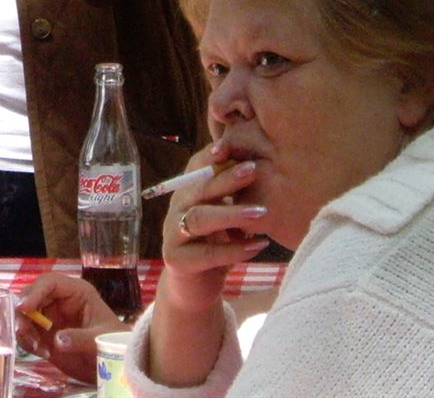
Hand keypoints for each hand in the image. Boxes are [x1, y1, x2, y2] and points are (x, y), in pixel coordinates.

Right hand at [14, 272, 117, 382]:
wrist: (115, 367)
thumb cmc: (113, 344)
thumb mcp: (101, 340)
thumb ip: (81, 339)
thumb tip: (58, 340)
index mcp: (75, 292)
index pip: (50, 283)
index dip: (35, 292)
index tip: (24, 308)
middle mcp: (59, 301)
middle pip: (32, 296)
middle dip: (24, 313)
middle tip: (22, 331)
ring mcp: (50, 318)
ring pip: (25, 315)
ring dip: (24, 330)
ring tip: (37, 347)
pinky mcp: (44, 335)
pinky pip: (27, 334)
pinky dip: (28, 343)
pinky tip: (44, 354)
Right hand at [159, 152, 270, 316]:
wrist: (194, 289)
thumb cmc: (214, 246)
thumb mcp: (223, 218)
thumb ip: (231, 195)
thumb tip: (258, 164)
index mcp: (186, 195)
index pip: (194, 168)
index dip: (209, 156)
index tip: (228, 144)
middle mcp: (176, 211)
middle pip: (198, 190)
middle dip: (225, 178)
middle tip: (252, 169)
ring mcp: (173, 236)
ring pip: (200, 219)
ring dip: (231, 214)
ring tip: (261, 213)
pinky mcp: (177, 262)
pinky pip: (207, 254)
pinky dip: (235, 250)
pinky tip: (259, 245)